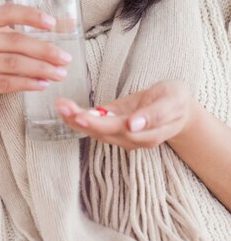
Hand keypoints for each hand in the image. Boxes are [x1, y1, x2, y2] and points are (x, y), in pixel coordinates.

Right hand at [0, 4, 71, 124]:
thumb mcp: (6, 43)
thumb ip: (33, 32)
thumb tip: (70, 23)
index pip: (8, 12)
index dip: (31, 15)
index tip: (52, 23)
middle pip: (14, 41)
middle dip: (44, 49)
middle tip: (66, 59)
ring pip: (12, 63)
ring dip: (40, 68)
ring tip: (60, 74)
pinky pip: (6, 83)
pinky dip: (28, 83)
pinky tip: (44, 84)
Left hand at [55, 80, 196, 150]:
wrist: (180, 108)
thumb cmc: (175, 101)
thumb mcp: (171, 102)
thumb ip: (154, 115)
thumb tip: (133, 126)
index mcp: (146, 132)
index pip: (117, 130)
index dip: (97, 124)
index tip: (80, 117)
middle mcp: (132, 138)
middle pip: (102, 132)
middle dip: (80, 120)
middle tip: (62, 106)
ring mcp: (124, 135)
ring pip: (96, 131)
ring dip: (75, 119)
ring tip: (60, 105)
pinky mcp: (117, 128)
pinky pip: (97, 126)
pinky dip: (80, 118)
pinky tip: (67, 109)